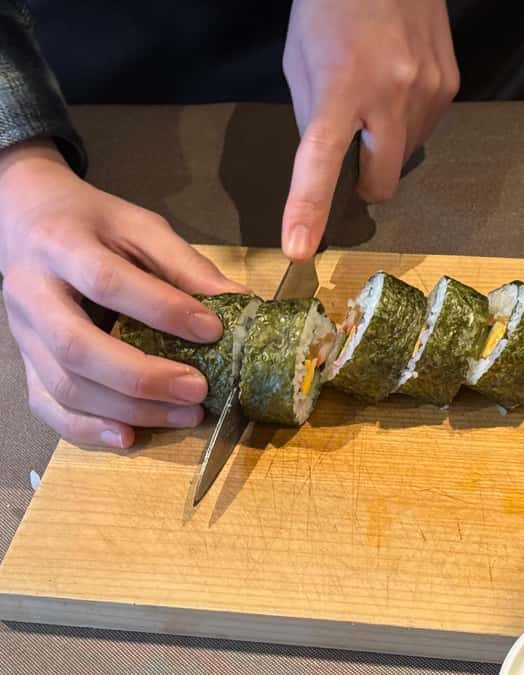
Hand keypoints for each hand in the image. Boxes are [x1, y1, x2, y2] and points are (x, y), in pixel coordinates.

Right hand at [0, 140, 247, 447]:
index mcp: (61, 246)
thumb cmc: (93, 223)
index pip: (109, 284)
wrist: (25, 218)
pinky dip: (87, 429)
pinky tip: (129, 437)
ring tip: (186, 414)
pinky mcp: (25, 362)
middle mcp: (31, 293)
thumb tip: (242, 302)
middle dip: (142, 376)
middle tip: (199, 389)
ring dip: (127, 409)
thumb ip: (186, 264)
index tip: (213, 330)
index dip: (162, 310)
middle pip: (77, 347)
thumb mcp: (140, 226)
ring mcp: (22, 334)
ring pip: (64, 385)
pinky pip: (47, 405)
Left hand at [281, 0, 458, 258]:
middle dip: (364, 186)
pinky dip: (407, 125)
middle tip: (352, 157)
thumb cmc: (330, 7)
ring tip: (375, 97)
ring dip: (386, 148)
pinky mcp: (450, 87)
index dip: (308, 207)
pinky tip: (399, 87)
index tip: (300, 248)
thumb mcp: (301, 60)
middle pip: (380, 184)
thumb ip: (313, 118)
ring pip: (404, 160)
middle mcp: (391, 93)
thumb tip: (330, 166)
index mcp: (340, 85)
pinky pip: (425, 132)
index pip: (322, 159)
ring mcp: (428, 92)